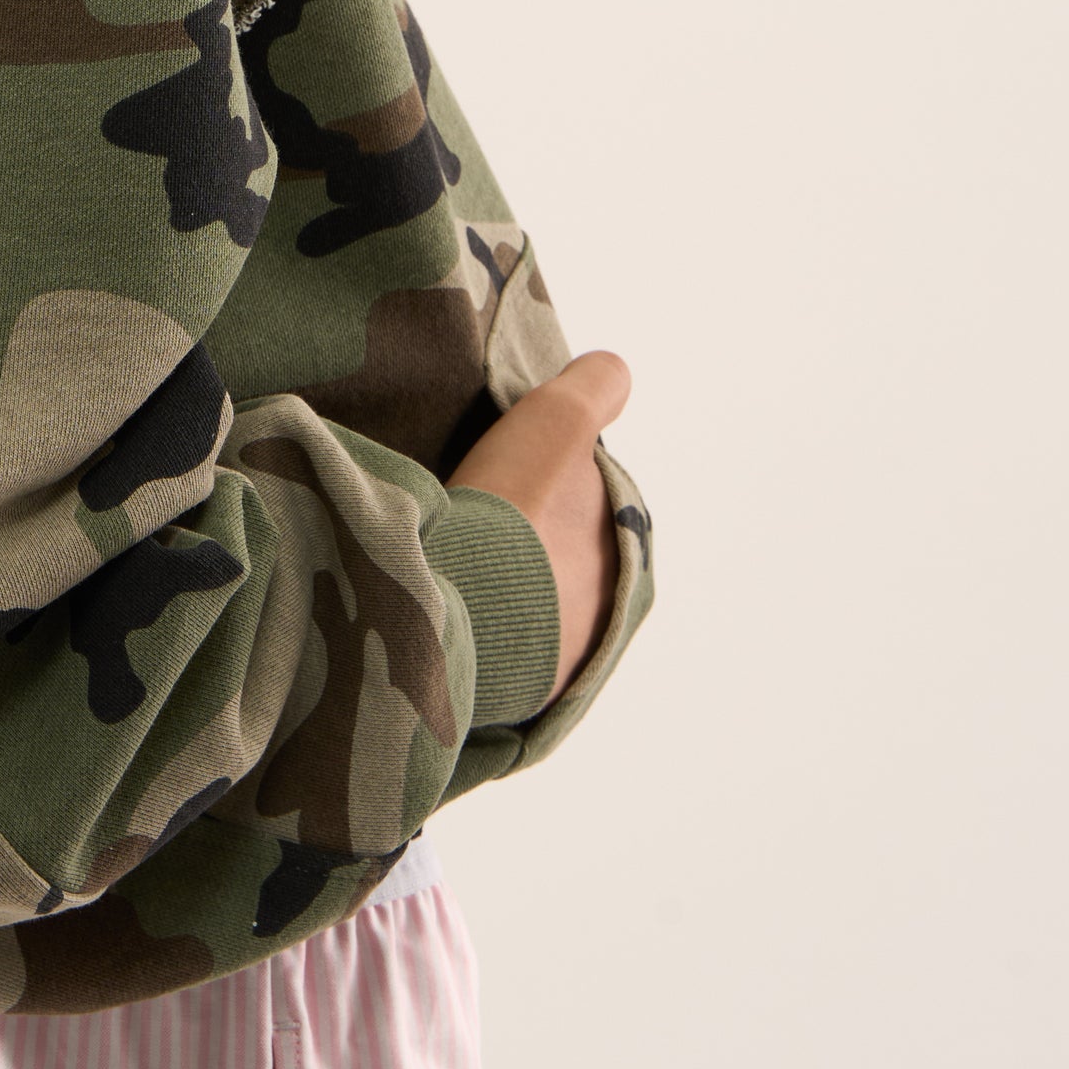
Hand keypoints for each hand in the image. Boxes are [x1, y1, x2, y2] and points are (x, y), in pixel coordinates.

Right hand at [444, 351, 631, 702]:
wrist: (455, 607)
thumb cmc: (513, 515)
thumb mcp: (557, 421)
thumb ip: (595, 388)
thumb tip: (613, 372)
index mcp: (627, 563)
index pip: (589, 506)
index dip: (546, 477)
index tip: (506, 468)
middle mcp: (604, 624)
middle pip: (559, 553)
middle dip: (525, 532)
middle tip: (473, 508)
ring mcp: (554, 666)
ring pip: (522, 600)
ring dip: (497, 578)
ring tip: (450, 551)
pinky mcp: (503, 695)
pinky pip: (490, 642)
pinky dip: (472, 617)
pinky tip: (441, 592)